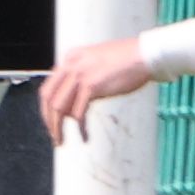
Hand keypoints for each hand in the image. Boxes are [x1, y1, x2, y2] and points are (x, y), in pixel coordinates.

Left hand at [37, 36, 154, 141]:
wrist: (147, 54)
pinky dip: (80, 127)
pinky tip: (84, 136)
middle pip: (48, 98)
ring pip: (59, 108)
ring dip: (58, 127)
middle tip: (54, 133)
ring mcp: (80, 75)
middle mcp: (71, 65)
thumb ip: (84, 75)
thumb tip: (78, 97)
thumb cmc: (131, 58)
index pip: (50, 86)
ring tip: (63, 139)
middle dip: (49, 119)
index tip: (52, 119)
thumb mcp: (98, 61)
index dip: (47, 106)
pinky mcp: (91, 86)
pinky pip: (78, 113)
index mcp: (71, 58)